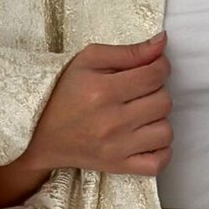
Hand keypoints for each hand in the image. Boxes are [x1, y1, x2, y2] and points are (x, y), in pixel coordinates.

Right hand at [0, 32, 172, 205]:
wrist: (43, 136)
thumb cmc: (65, 93)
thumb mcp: (88, 61)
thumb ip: (128, 51)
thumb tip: (162, 41)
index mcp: (103, 90)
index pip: (155, 74)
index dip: (160, 67)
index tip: (152, 68)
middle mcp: (112, 121)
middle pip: (164, 102)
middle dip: (157, 92)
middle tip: (140, 92)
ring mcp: (118, 148)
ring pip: (166, 132)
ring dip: (159, 121)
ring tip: (142, 115)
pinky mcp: (120, 167)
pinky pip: (159, 163)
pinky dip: (162, 151)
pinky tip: (148, 138)